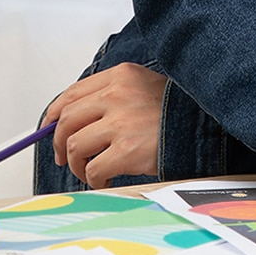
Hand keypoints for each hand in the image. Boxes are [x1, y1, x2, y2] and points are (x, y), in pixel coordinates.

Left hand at [43, 63, 166, 188]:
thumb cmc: (176, 113)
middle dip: (60, 143)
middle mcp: (117, 94)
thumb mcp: (144, 88)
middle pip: (67, 119)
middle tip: (65, 157)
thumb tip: (73, 119)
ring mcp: (121, 122)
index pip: (72, 93)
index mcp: (120, 76)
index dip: (55, 115)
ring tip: (89, 171)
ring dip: (77, 164)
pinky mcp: (127, 150)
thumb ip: (112, 96)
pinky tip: (105, 179)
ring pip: (75, 145)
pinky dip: (93, 178)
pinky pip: (93, 168)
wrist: (205, 128)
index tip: (50, 129)